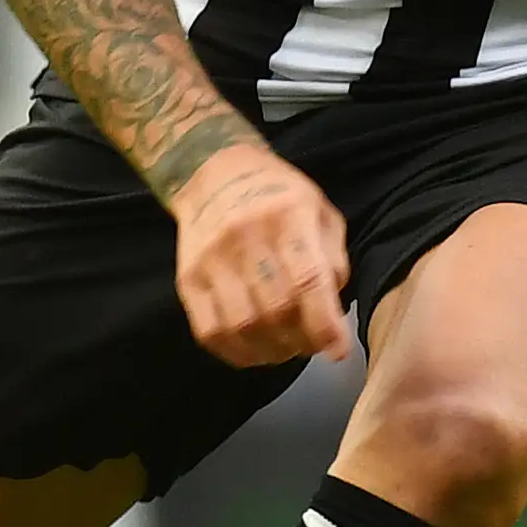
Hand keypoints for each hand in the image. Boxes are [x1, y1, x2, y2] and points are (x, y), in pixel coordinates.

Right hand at [169, 139, 353, 368]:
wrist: (213, 174)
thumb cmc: (278, 195)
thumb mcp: (318, 210)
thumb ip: (333, 258)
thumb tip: (332, 311)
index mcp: (288, 216)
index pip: (307, 279)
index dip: (325, 323)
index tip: (338, 352)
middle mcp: (247, 236)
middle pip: (276, 309)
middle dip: (302, 340)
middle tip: (312, 345)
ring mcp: (211, 259)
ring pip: (242, 326)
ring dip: (271, 351)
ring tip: (285, 348)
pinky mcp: (187, 279)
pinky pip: (209, 331)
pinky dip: (236, 352)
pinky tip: (254, 349)